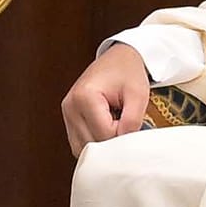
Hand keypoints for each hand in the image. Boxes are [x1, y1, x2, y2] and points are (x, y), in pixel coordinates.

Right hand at [61, 42, 152, 156]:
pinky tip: (106, 127)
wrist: (119, 58)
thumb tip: (123, 147)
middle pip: (92, 144)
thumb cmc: (128, 72)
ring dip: (102, 143)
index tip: (131, 118)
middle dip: (112, 141)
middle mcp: (70, 106)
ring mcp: (67, 113)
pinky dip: (94, 141)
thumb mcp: (138, 94)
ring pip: (83, 148)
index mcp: (84, 97)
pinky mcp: (68, 118)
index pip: (104, 135)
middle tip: (125, 122)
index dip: (123, 133)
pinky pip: (80, 143)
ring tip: (114, 123)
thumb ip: (132, 122)